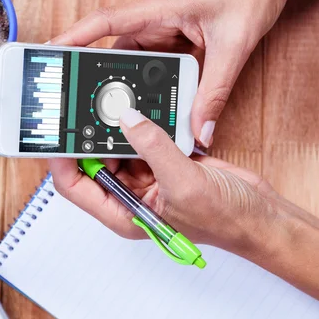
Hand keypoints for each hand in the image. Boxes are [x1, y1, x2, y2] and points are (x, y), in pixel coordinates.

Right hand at [49, 0, 294, 146]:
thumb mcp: (233, 45)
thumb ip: (215, 91)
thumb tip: (201, 130)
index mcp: (157, 11)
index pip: (104, 23)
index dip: (73, 38)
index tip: (48, 54)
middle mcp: (153, 23)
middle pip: (113, 54)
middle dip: (99, 81)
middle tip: (85, 110)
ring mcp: (162, 35)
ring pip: (134, 68)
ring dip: (130, 92)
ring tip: (122, 119)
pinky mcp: (174, 45)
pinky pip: (155, 72)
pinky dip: (153, 92)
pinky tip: (155, 112)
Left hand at [49, 108, 279, 252]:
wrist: (260, 216)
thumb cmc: (225, 219)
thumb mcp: (184, 185)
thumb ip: (154, 149)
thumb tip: (127, 119)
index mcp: (123, 212)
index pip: (75, 186)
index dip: (61, 160)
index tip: (58, 132)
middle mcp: (128, 195)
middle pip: (92, 160)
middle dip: (86, 136)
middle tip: (80, 105)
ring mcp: (145, 176)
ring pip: (116, 145)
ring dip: (112, 126)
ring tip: (105, 99)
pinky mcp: (163, 161)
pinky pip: (142, 137)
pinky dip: (140, 122)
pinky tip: (137, 104)